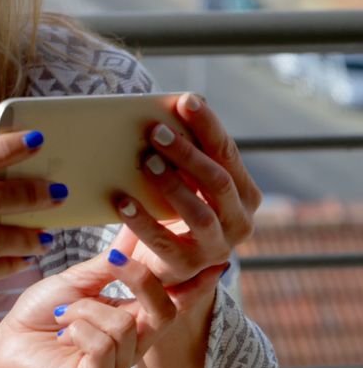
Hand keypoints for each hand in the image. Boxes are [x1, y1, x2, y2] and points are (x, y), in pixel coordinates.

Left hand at [0, 249, 222, 367]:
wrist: (6, 346)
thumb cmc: (38, 317)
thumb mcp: (76, 283)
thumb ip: (109, 265)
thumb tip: (134, 232)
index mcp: (130, 320)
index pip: (171, 302)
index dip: (195, 286)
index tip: (218, 263)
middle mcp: (131, 344)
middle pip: (163, 311)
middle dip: (142, 279)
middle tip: (117, 262)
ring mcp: (118, 366)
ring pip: (125, 324)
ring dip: (86, 310)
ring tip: (64, 316)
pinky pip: (105, 344)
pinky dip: (80, 329)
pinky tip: (64, 333)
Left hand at [113, 93, 261, 286]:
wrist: (162, 265)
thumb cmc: (173, 212)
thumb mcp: (185, 183)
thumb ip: (185, 157)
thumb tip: (163, 113)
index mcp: (244, 195)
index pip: (228, 153)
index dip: (208, 126)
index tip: (186, 101)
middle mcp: (239, 222)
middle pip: (218, 182)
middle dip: (188, 154)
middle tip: (156, 131)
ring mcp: (216, 248)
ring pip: (200, 214)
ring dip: (172, 185)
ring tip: (146, 161)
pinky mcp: (187, 267)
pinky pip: (164, 243)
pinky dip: (142, 221)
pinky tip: (122, 201)